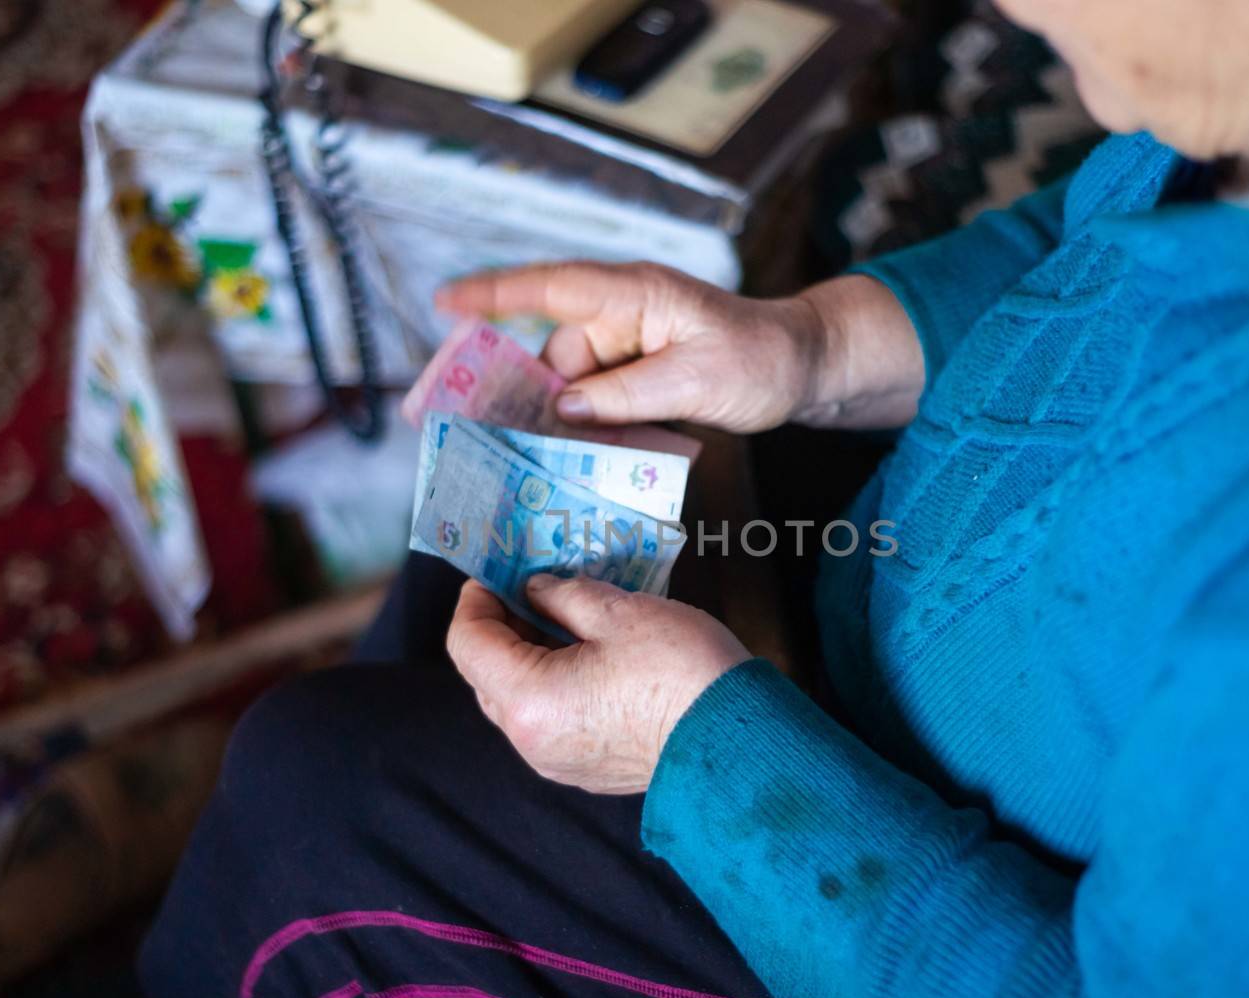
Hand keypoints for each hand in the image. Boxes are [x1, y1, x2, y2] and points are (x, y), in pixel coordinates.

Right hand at [436, 262, 926, 432]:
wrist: (806, 366)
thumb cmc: (762, 359)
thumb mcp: (698, 381)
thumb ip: (627, 394)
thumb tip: (563, 408)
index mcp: (634, 294)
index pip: (553, 286)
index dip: (494, 293)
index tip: (443, 301)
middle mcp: (622, 313)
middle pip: (550, 352)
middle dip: (517, 392)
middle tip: (475, 430)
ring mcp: (628, 344)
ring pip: (568, 384)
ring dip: (552, 421)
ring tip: (524, 459)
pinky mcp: (636, 373)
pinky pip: (594, 400)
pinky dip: (581, 427)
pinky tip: (568, 458)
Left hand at [446, 575, 751, 793]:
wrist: (738, 742)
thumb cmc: (682, 672)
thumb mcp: (618, 611)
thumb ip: (562, 595)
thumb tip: (535, 591)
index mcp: (529, 700)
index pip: (467, 643)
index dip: (476, 599)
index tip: (498, 572)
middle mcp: (532, 741)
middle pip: (485, 674)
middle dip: (502, 626)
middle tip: (534, 588)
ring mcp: (558, 762)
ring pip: (518, 700)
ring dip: (529, 657)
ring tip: (567, 620)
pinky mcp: (586, 770)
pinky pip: (551, 721)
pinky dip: (555, 686)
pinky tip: (590, 659)